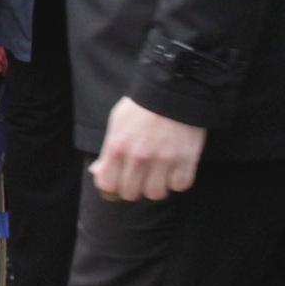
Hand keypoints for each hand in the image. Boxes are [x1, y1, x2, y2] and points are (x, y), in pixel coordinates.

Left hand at [91, 97, 205, 201]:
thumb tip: (98, 172)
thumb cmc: (142, 107)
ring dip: (157, 187)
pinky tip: (175, 169)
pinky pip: (180, 186)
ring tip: (159, 173)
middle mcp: (139, 157)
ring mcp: (164, 160)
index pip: (107, 185)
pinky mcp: (186, 160)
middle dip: (134, 188)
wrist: (174, 91)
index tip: (119, 181)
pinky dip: (177, 181)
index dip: (112, 186)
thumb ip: (107, 152)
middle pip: (131, 194)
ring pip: (156, 194)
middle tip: (140, 177)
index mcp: (117, 147)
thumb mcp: (117, 124)